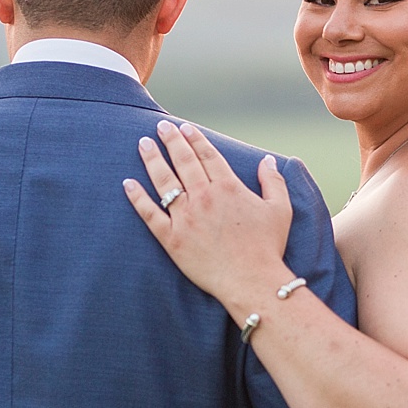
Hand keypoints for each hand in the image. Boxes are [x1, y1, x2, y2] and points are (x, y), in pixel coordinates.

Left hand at [123, 121, 293, 309]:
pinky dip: (138, 198)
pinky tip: (128, 183)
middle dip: (171, 140)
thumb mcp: (280, 210)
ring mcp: (186, 217)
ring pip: (164, 181)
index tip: (185, 127)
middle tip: (161, 126)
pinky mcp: (172, 238)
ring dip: (152, 159)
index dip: (195, 139)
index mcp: (228, 187)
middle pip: (183, 161)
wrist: (252, 281)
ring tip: (143, 143)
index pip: (207, 155)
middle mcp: (204, 196)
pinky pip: (150, 213)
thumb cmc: (268, 247)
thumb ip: (273, 181)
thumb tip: (268, 160)